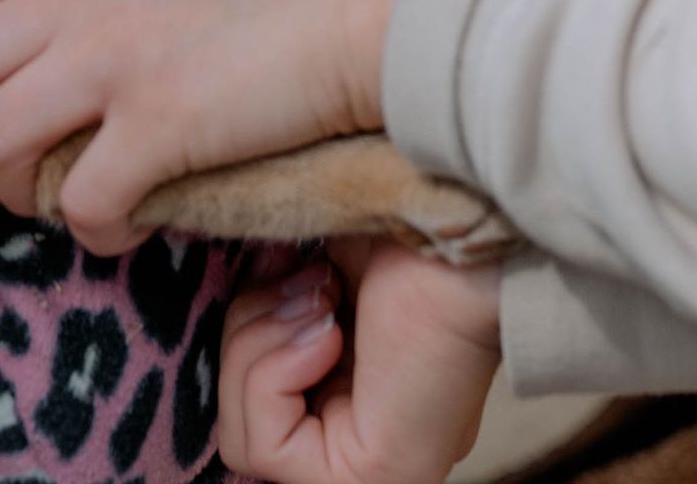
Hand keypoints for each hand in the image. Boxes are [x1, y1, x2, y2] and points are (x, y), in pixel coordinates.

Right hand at [220, 240, 503, 483]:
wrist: (466, 239)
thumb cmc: (407, 238)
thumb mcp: (313, 268)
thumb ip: (270, 293)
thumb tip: (230, 283)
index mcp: (359, 394)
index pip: (252, 398)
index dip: (248, 329)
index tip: (278, 263)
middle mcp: (364, 441)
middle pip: (238, 417)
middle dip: (250, 333)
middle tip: (310, 283)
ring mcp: (366, 470)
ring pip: (242, 439)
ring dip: (260, 350)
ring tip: (322, 305)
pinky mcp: (369, 478)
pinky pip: (265, 448)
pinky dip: (275, 376)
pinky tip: (330, 334)